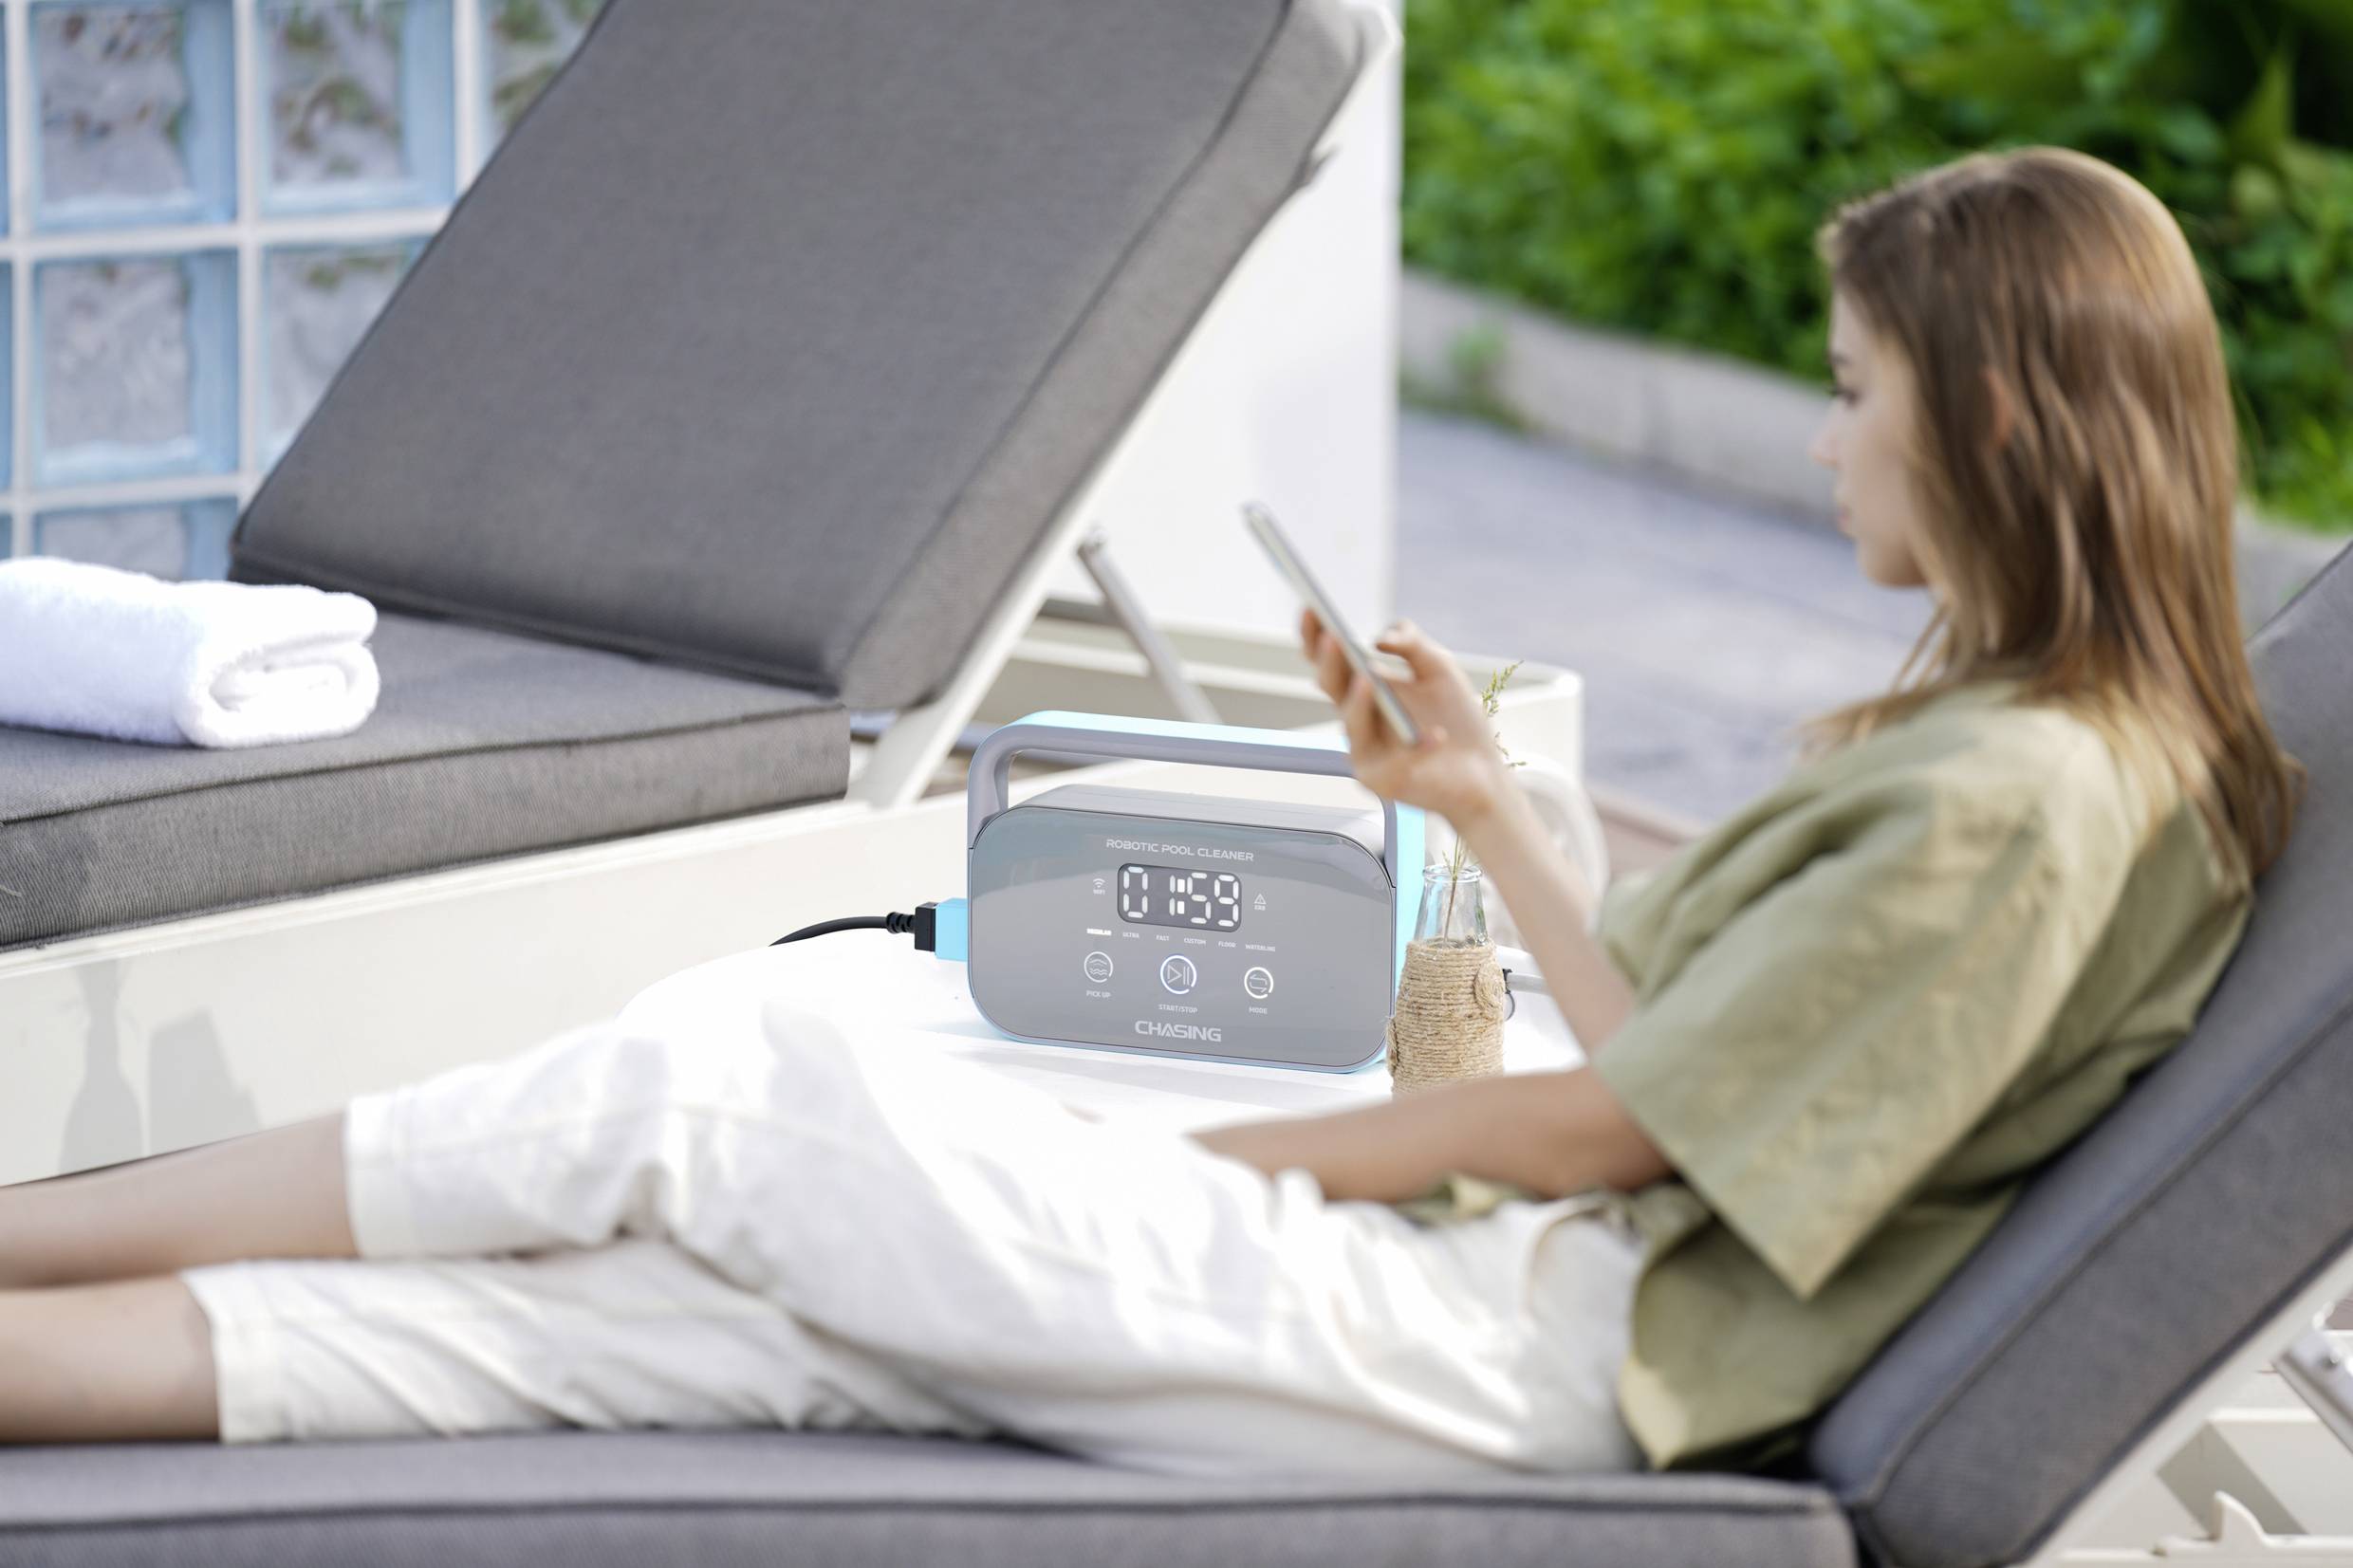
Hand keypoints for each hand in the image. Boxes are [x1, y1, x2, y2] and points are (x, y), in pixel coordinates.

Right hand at [1300, 607, 1510, 828]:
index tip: (1313, 608)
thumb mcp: (1440, 670)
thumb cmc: (1456, 721)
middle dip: (1329, 662)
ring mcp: (1364, 750)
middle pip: (1330, 686)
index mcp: (1365, 688)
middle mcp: (1357, 717)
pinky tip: (1437, 737)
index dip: (1316, 635)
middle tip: (1334, 639)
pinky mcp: (1382, 782)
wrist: (1482, 772)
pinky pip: (1394, 763)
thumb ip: (1413, 644)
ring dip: (1358, 702)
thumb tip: (1379, 639)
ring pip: (1352, 723)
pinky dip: (1418, 749)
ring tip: (1368, 681)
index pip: (1332, 659)